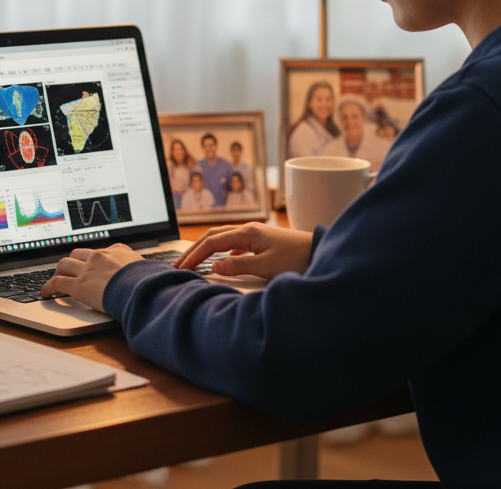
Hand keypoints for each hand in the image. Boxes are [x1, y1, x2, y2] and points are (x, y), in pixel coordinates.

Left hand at [41, 244, 144, 311]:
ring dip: (59, 272)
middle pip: (78, 254)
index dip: (93, 259)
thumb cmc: (150, 282)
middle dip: (72, 262)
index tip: (92, 265)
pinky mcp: (79, 286)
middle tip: (70, 271)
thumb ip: (149, 269)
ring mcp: (88, 270)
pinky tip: (46, 292)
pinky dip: (49, 287)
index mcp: (117, 250)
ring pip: (64, 265)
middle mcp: (100, 256)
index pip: (100, 251)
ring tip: (57, 279)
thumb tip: (166, 271)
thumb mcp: (152, 269)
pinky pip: (58, 283)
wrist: (142, 290)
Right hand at [173, 223, 313, 279]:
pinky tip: (222, 263)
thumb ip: (238, 267)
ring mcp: (256, 234)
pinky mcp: (262, 241)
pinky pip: (234, 244)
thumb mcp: (266, 267)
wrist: (321, 252)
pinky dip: (221, 251)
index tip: (181, 270)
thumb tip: (213, 266)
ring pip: (223, 238)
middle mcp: (249, 229)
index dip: (194, 256)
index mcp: (248, 233)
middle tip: (179, 265)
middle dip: (194, 250)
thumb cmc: (297, 260)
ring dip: (206, 250)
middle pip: (213, 236)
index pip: (212, 243)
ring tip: (194, 263)